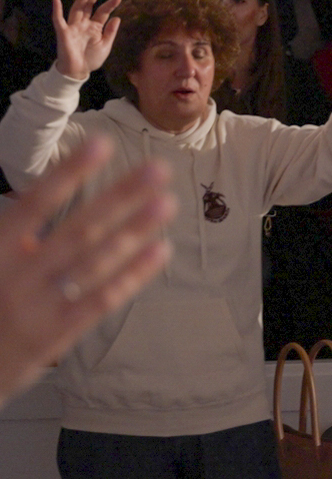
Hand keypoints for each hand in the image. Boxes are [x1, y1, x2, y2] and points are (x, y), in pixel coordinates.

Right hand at [0, 137, 174, 405]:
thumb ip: (9, 231)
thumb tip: (35, 192)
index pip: (34, 204)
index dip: (68, 173)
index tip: (102, 143)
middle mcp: (18, 277)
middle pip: (78, 230)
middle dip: (120, 197)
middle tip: (158, 169)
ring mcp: (39, 308)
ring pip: (96, 264)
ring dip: (135, 232)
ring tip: (167, 204)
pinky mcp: (56, 335)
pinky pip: (101, 301)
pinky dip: (132, 275)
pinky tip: (160, 250)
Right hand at [52, 0, 121, 79]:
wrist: (78, 72)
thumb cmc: (91, 59)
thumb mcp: (105, 46)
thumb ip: (110, 32)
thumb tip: (117, 18)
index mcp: (95, 27)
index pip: (103, 13)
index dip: (110, 5)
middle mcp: (84, 25)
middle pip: (89, 7)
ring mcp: (73, 27)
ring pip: (76, 10)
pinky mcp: (63, 33)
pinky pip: (58, 20)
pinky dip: (56, 10)